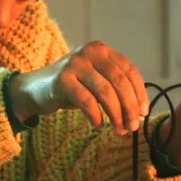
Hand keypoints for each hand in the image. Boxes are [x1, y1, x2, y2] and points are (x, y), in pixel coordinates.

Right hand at [6, 41, 149, 135]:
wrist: (36, 89)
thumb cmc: (72, 88)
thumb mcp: (96, 81)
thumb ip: (116, 87)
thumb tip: (140, 110)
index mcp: (102, 50)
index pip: (129, 70)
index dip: (139, 92)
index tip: (144, 112)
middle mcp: (90, 52)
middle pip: (119, 81)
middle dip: (129, 106)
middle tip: (132, 126)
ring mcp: (75, 64)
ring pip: (105, 91)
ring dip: (115, 114)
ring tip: (119, 130)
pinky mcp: (62, 79)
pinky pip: (86, 101)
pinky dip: (96, 115)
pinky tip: (98, 124)